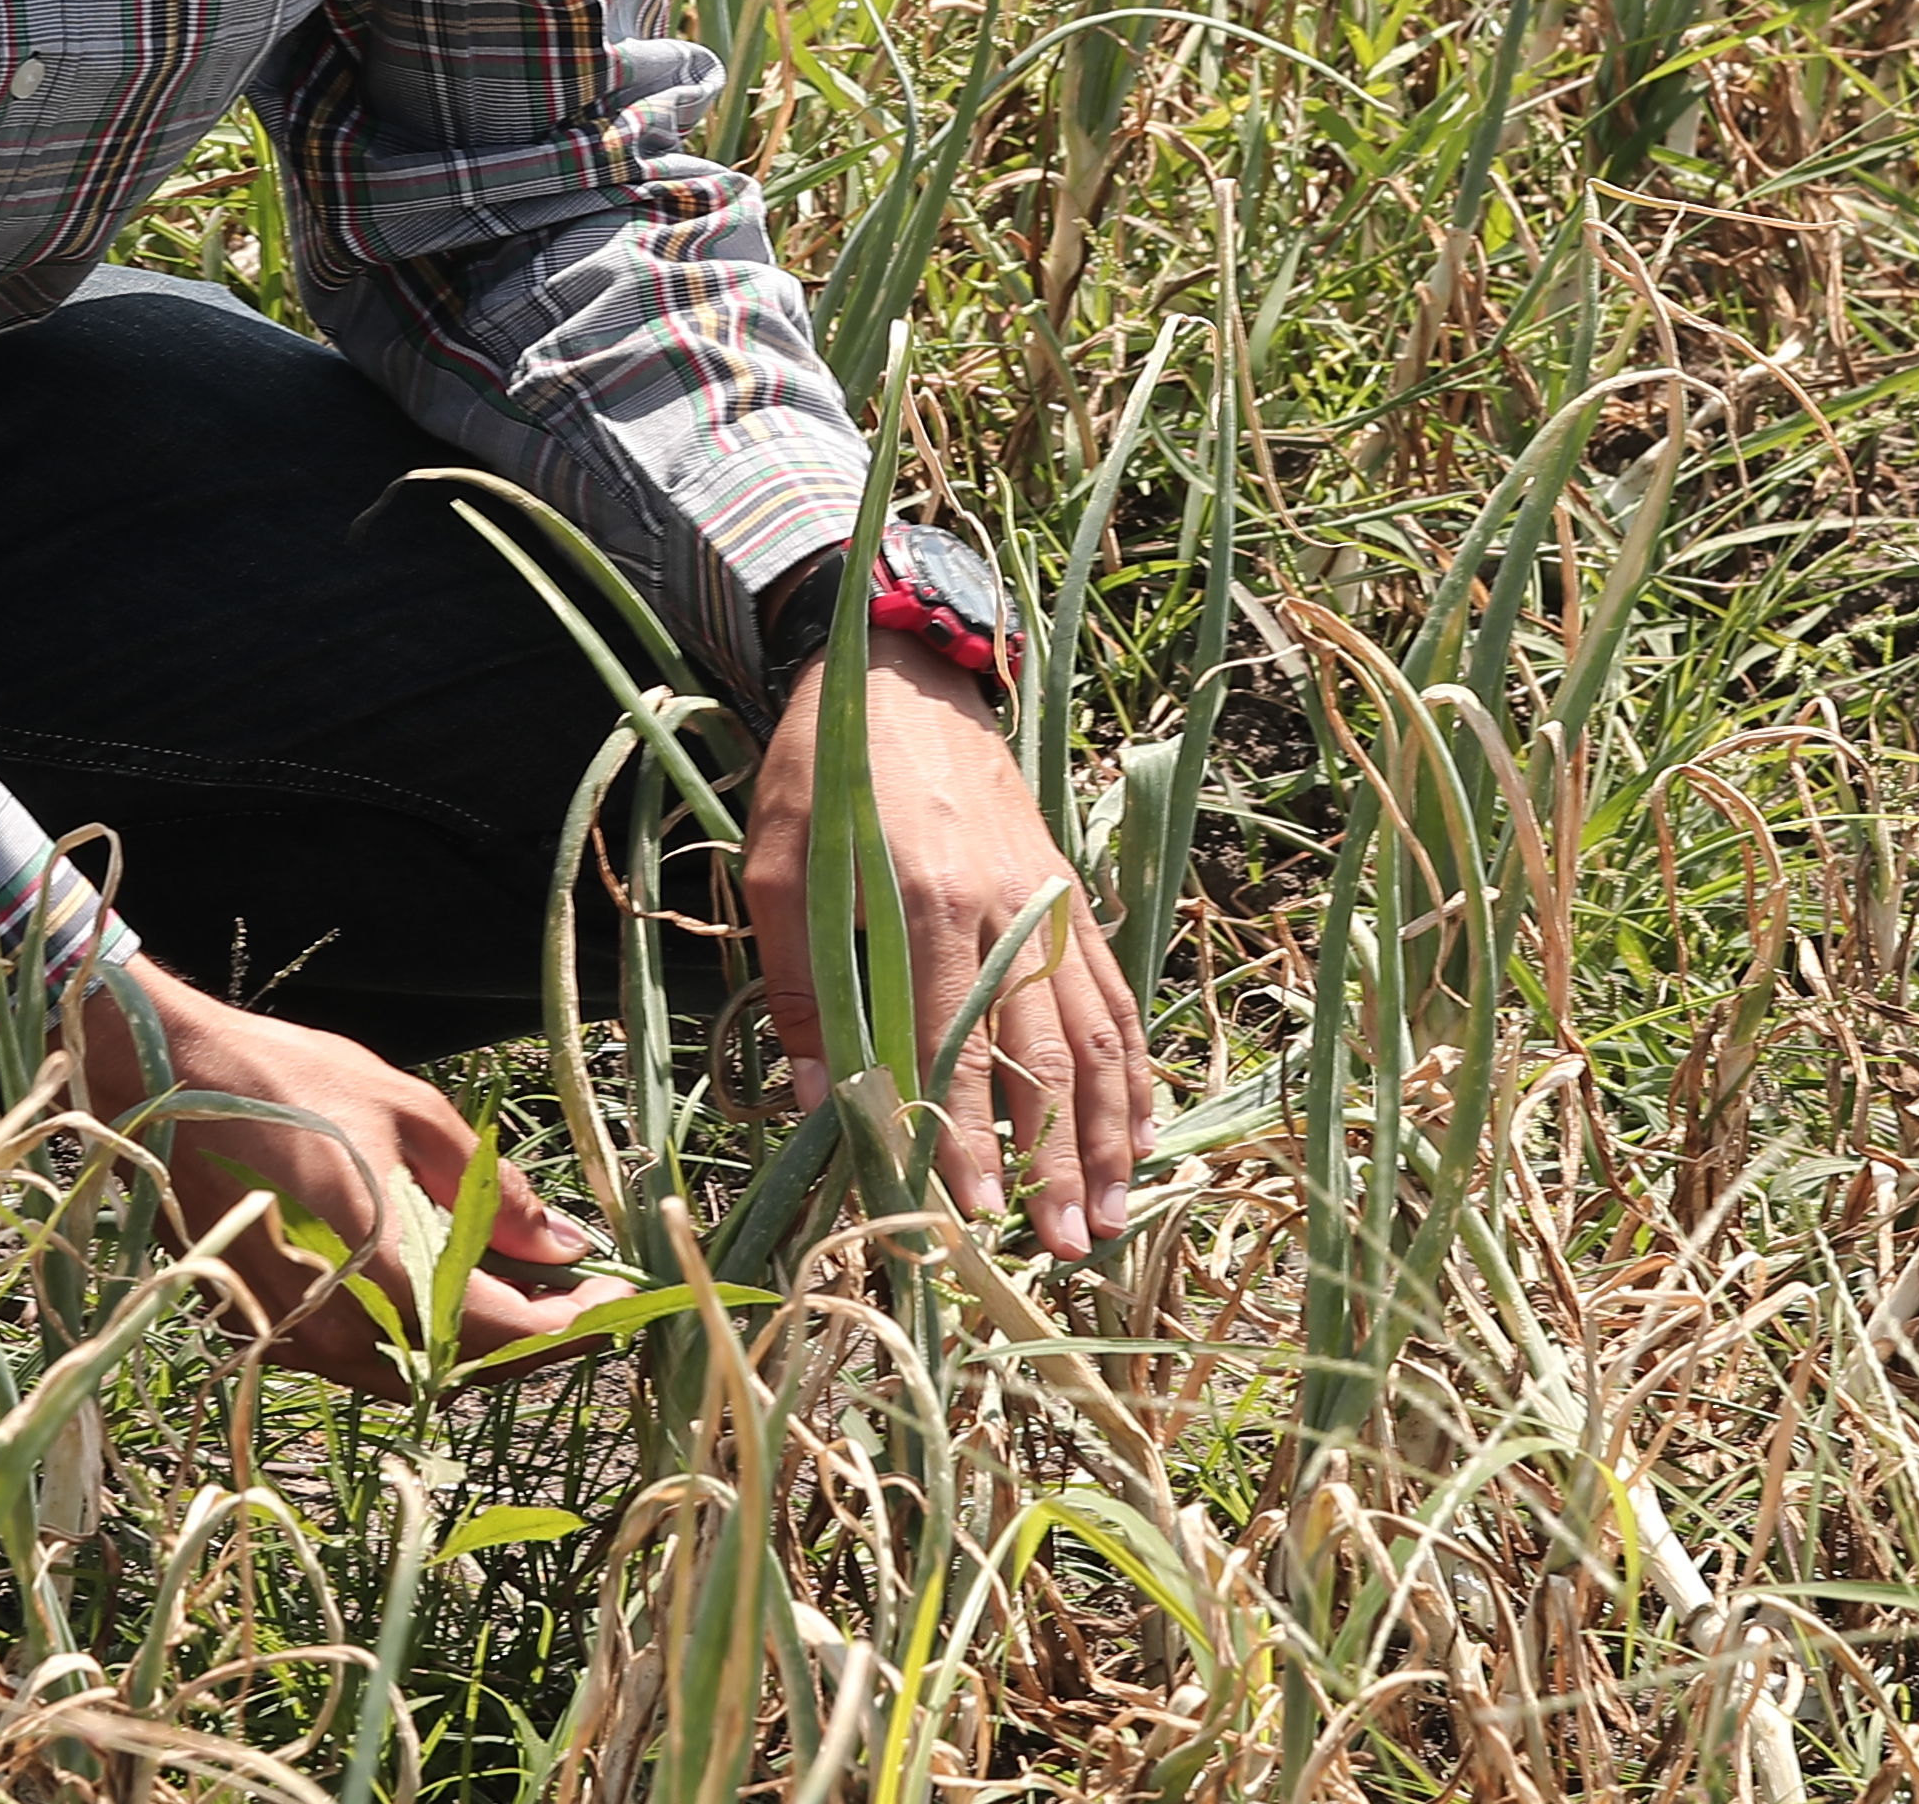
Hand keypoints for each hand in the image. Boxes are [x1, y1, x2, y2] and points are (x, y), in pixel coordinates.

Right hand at [76, 959, 595, 1389]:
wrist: (157, 1082)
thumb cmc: (286, 1082)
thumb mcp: (410, 1114)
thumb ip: (495, 1195)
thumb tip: (566, 1244)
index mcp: (382, 1278)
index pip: (507, 1336)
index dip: (575, 1323)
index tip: (618, 1294)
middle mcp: (335, 1333)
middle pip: (463, 1371)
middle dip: (532, 1338)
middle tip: (580, 1293)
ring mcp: (291, 1341)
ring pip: (410, 1372)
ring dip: (473, 1342)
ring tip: (520, 1286)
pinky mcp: (261, 1331)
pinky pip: (359, 1355)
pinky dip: (414, 1334)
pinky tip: (440, 1283)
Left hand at [745, 649, 1158, 1255]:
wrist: (905, 669)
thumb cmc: (825, 770)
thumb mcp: (778, 864)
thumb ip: (797, 982)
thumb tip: (823, 1101)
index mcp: (927, 900)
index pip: (956, 1045)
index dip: (970, 1136)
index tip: (976, 1217)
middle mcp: (1007, 906)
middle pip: (1047, 1053)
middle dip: (1060, 1159)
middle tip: (1066, 1249)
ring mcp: (1049, 901)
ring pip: (1098, 1031)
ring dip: (1111, 1130)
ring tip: (1112, 1214)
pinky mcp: (1069, 892)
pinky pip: (1114, 992)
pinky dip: (1133, 1065)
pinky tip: (1139, 1126)